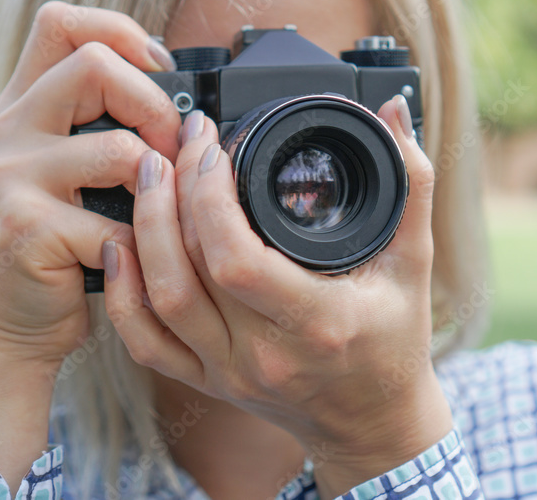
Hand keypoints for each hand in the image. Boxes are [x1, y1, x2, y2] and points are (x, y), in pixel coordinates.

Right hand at [0, 1, 181, 491]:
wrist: (6, 327)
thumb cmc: (55, 249)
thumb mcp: (65, 177)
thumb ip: (101, 132)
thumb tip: (187, 111)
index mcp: (21, 109)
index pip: (61, 23)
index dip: (121, 31)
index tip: (162, 68)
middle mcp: (6, 132)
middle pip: (94, 64)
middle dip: (155, 105)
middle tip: (175, 149)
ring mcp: (11, 178)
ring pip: (119, 148)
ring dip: (162, 184)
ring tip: (163, 211)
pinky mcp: (28, 228)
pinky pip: (118, 222)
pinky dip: (143, 244)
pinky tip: (135, 258)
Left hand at [104, 95, 452, 496]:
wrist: (375, 423)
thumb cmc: (397, 342)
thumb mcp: (416, 262)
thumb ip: (411, 183)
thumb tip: (395, 112)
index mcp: (318, 322)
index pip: (237, 261)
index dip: (210, 198)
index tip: (214, 150)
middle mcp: (265, 354)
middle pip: (188, 271)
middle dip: (173, 195)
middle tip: (182, 144)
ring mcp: (229, 371)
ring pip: (159, 300)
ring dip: (144, 231)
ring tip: (151, 175)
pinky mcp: (208, 381)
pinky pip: (146, 342)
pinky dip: (123, 294)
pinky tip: (120, 247)